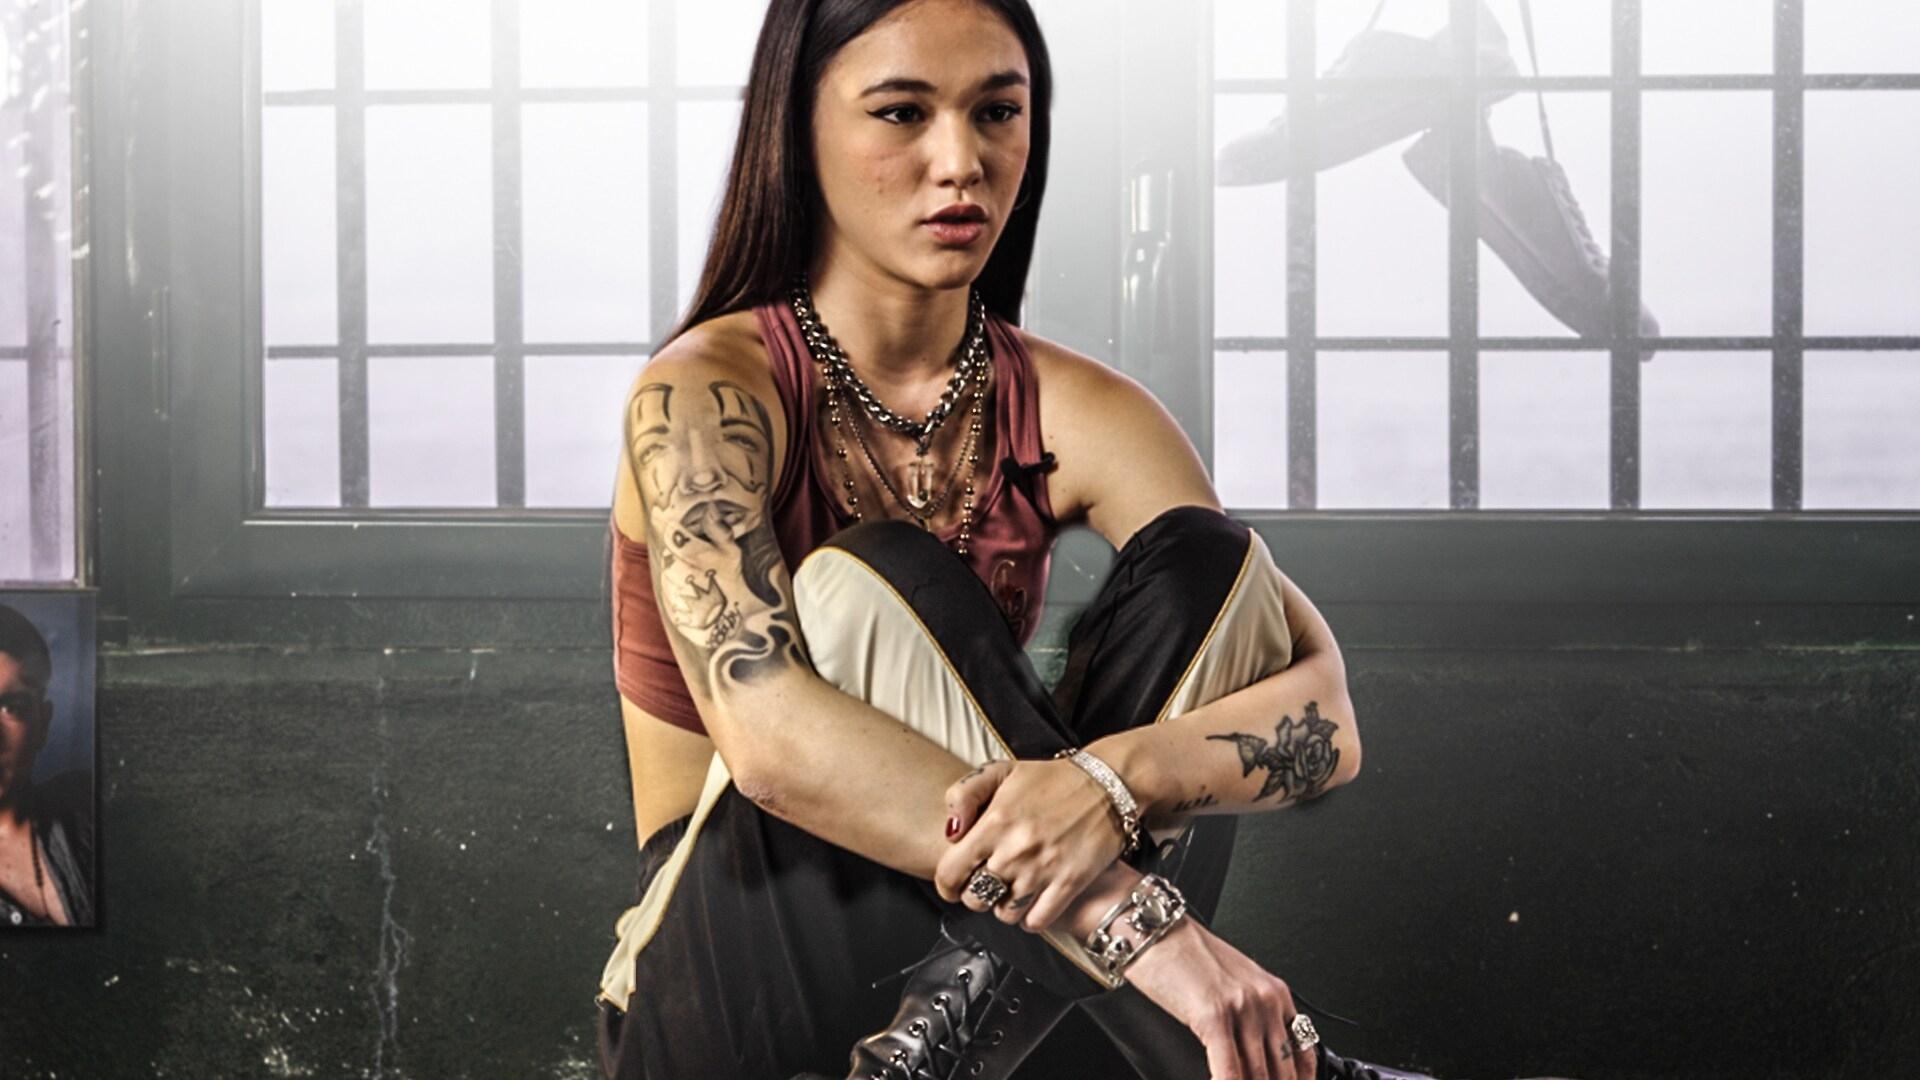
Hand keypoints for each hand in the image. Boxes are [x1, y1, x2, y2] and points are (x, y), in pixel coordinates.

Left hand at [933, 757, 1124, 930]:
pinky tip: (1032, 903)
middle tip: (987, 882)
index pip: (950, 873)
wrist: (1107, 784)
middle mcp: (1016, 850)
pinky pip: (1037, 921)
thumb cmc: (1052, 780)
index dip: (947, 884)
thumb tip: (950, 831)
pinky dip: (1031, 919)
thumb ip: (964, 794)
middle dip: (976, 894)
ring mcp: (1044, 870)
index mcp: (995, 822)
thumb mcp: (1002, 771)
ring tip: (1011, 890)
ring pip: (1005, 914)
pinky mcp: (1070, 883)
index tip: (954, 883)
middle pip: (975, 898)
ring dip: (1004, 907)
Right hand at [1124, 918, 1315, 1079]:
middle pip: (1281, 1069)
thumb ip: (1250, 1014)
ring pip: (1258, 1074)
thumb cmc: (1186, 954)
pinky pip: (1229, 1069)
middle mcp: (1265, 1000)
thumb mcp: (1233, 983)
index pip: (1303, 1051)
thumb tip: (1251, 1057)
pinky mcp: (1213, 1015)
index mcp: (1275, 993)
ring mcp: (1242, 1008)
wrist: (1155, 929)